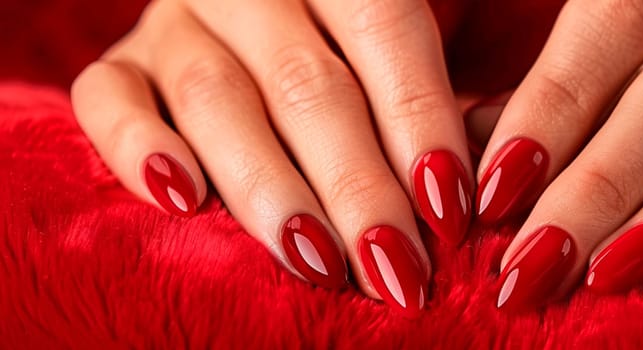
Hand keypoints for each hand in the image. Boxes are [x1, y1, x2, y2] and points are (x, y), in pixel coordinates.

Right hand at [71, 0, 472, 316]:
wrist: (258, 24)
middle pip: (305, 84)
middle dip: (356, 184)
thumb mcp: (423, 44)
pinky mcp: (120, 65)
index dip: (419, 119)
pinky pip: (106, 101)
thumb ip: (445, 97)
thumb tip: (491, 176)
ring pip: (215, 99)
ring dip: (269, 190)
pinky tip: (182, 202)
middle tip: (394, 265)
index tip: (450, 208)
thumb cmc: (360, 53)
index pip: (385, 28)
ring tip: (317, 261)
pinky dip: (138, 150)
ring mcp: (176, 23)